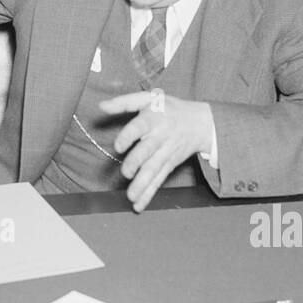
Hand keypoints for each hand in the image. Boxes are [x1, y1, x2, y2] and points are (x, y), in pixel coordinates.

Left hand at [98, 91, 215, 212]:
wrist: (202, 122)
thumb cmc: (170, 108)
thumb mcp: (149, 98)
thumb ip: (124, 102)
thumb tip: (101, 105)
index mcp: (152, 118)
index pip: (139, 127)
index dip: (128, 136)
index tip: (118, 146)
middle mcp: (159, 136)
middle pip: (147, 150)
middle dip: (137, 162)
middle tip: (126, 173)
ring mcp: (165, 153)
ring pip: (153, 169)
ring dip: (143, 184)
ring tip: (131, 197)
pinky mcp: (169, 165)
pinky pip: (159, 180)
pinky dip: (149, 193)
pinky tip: (138, 205)